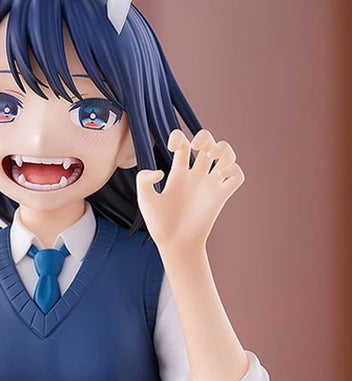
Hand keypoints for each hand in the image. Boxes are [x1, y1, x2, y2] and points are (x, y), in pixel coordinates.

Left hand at [136, 129, 244, 250]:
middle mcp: (195, 176)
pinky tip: (220, 175)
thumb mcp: (145, 199)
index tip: (173, 146)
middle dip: (206, 136)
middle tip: (197, 147)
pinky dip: (234, 169)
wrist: (174, 244)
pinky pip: (237, 176)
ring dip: (225, 148)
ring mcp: (209, 185)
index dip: (180, 136)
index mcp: (178, 174)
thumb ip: (144, 179)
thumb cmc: (159, 224)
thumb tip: (161, 171)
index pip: (184, 144)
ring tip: (213, 156)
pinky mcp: (221, 196)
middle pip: (208, 143)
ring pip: (227, 156)